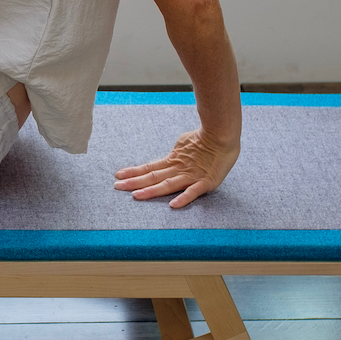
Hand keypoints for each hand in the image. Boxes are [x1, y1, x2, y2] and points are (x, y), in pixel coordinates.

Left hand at [113, 128, 239, 208]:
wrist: (223, 134)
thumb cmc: (206, 139)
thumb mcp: (184, 145)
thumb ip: (175, 155)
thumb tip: (168, 158)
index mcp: (173, 161)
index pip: (149, 168)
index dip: (134, 172)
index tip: (118, 175)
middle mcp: (179, 170)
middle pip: (153, 177)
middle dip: (134, 182)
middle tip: (117, 186)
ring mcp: (191, 176)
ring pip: (167, 185)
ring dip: (151, 191)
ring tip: (135, 196)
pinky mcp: (206, 182)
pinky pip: (193, 192)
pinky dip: (183, 198)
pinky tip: (172, 205)